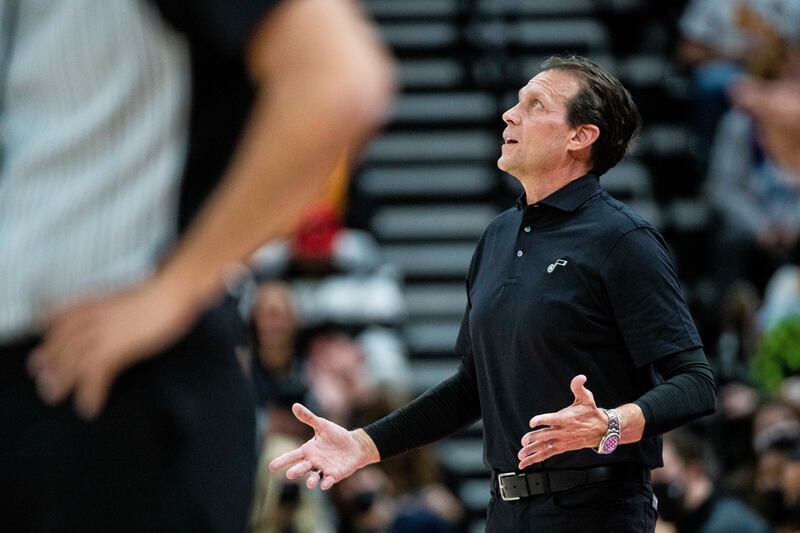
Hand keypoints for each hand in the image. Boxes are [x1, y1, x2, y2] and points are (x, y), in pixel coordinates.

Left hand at [27, 275, 199, 418]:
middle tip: (45, 386)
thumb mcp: (126, 299)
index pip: (59, 323)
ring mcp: (102, 334)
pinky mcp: (116, 348)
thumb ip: (111, 310)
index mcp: (92, 304)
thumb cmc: (159, 296)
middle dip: (51, 366)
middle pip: (61, 345)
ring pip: (72, 362)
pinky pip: (95, 375)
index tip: (40, 358)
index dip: (48, 342)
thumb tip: (111, 324)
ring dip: (62, 382)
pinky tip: (89, 408)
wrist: (172, 294)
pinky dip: (90, 393)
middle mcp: (91, 319)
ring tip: (56, 398)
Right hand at [269, 403, 378, 489]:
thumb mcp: (322, 425)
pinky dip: (326, 483)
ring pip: (314, 477)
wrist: (354, 445)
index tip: (272, 466)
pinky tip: (325, 484)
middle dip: (296, 471)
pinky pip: (329, 480)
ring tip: (310, 483)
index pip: (293, 456)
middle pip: (302, 468)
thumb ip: (309, 418)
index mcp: (308, 450)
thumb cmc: (337, 435)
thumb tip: (295, 405)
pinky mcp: (335, 475)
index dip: (283, 461)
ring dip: (311, 481)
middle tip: (290, 474)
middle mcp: (313, 461)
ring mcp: (323, 469)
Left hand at [518, 375, 606, 468]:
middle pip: (546, 436)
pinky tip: (525, 463)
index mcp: (567, 419)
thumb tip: (580, 377)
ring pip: (545, 448)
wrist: (603, 430)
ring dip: (532, 452)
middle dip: (534, 439)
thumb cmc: (591, 413)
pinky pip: (547, 454)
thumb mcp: (586, 398)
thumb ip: (579, 387)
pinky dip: (535, 459)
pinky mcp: (562, 448)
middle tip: (524, 440)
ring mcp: (562, 441)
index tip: (532, 422)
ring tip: (521, 455)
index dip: (542, 420)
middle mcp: (563, 431)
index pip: (553, 419)